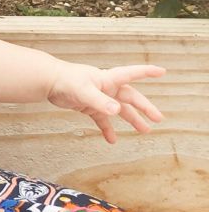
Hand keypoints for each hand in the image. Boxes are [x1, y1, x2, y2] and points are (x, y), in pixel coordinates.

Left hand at [47, 62, 164, 143]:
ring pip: (119, 110)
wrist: (48, 81)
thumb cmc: (66, 80)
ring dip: (131, 119)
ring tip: (144, 130)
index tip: (162, 72)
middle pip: (130, 97)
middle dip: (145, 107)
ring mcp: (98, 97)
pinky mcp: (88, 106)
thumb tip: (117, 111)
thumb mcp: (84, 91)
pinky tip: (112, 139)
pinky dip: (107, 129)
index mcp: (108, 79)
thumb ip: (100, 102)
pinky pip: (102, 119)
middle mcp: (106, 87)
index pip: (132, 74)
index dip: (147, 72)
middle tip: (157, 118)